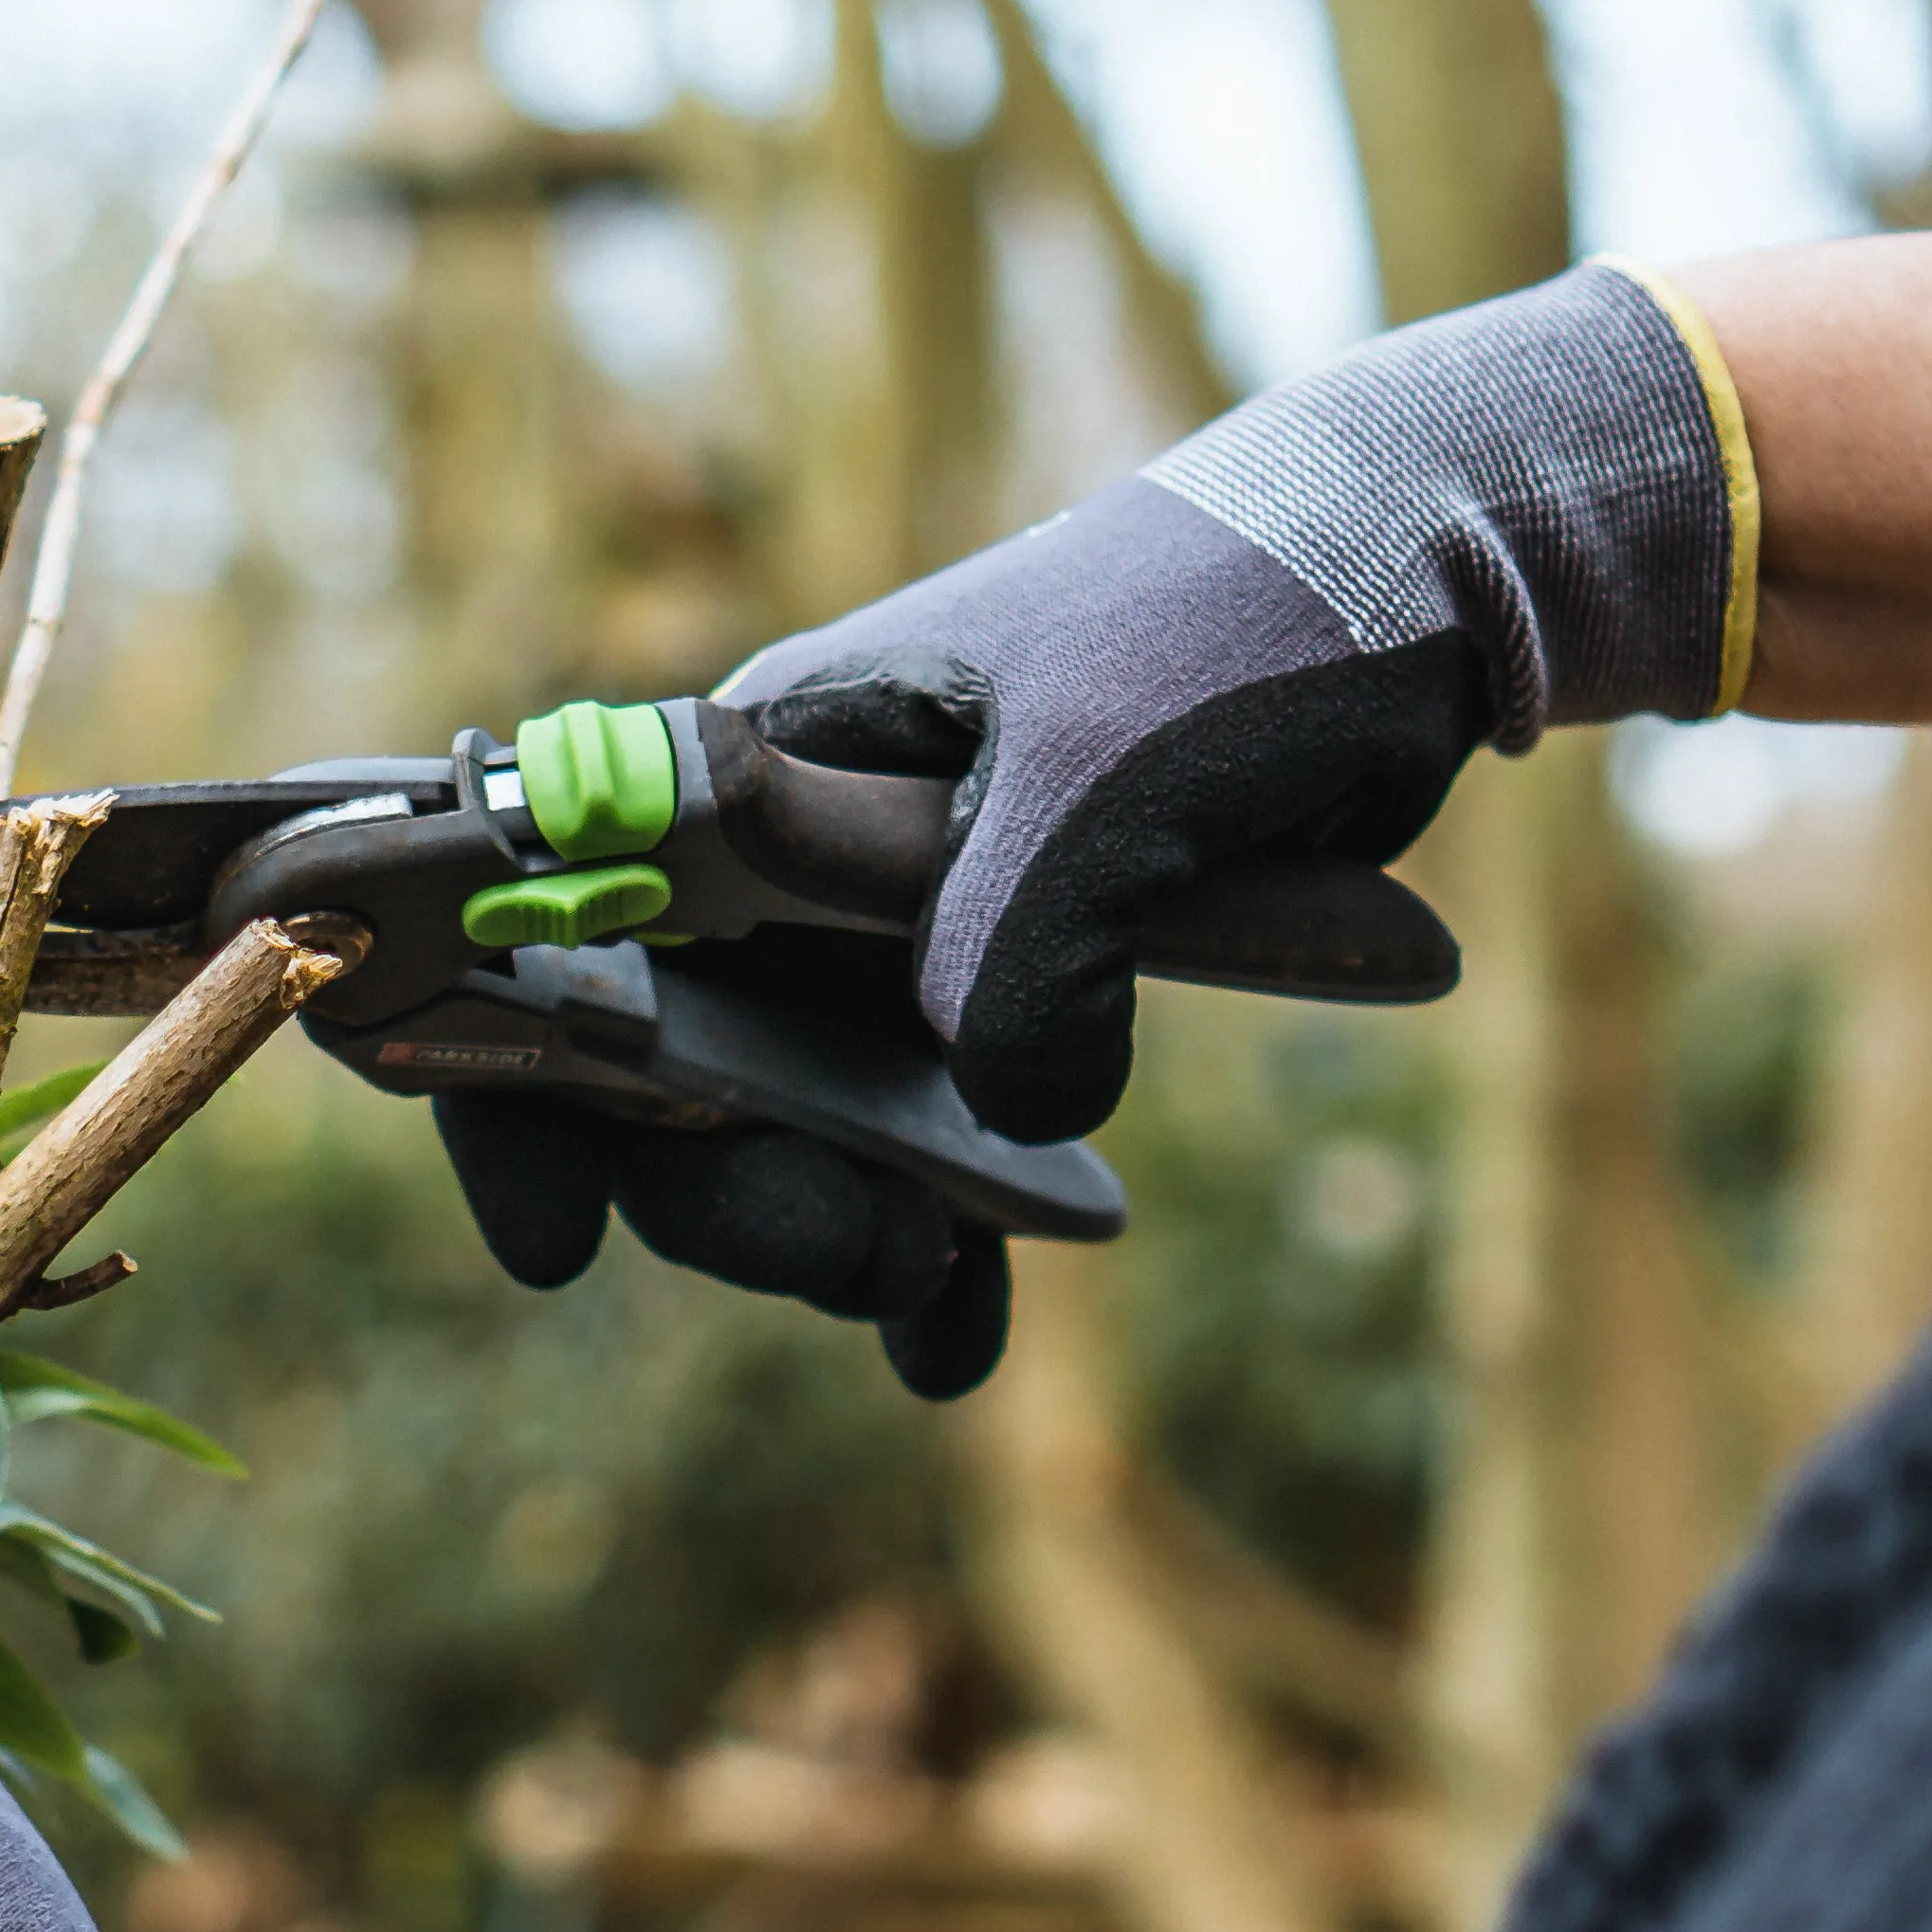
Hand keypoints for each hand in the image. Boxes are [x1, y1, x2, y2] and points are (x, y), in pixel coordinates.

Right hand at [432, 263, 1745, 1383]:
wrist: (1415, 585)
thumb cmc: (1233, 625)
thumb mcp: (1108, 779)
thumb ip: (1016, 950)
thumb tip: (1005, 1114)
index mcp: (762, 769)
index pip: (548, 925)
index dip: (516, 1090)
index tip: (562, 1244)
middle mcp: (794, 850)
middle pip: (668, 1070)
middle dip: (735, 1199)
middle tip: (868, 1266)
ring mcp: (892, 924)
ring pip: (795, 1127)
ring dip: (842, 1238)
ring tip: (930, 1310)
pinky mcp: (1002, 980)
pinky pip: (929, 1144)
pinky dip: (941, 1244)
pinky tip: (956, 1346)